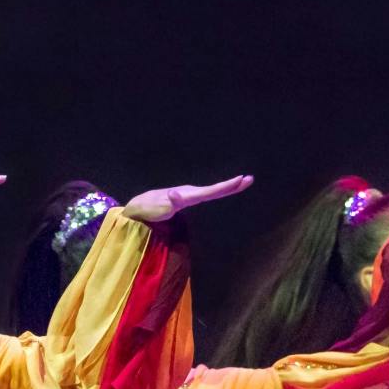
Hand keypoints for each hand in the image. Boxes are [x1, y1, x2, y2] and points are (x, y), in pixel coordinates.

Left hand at [123, 175, 252, 222]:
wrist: (139, 207)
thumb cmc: (148, 209)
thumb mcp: (158, 208)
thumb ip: (168, 202)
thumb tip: (174, 194)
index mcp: (187, 195)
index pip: (211, 191)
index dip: (226, 187)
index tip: (241, 179)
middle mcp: (190, 193)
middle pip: (215, 189)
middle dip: (232, 185)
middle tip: (250, 179)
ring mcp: (189, 195)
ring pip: (212, 191)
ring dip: (227, 187)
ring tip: (243, 182)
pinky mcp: (187, 199)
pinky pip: (207, 194)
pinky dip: (219, 191)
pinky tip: (226, 189)